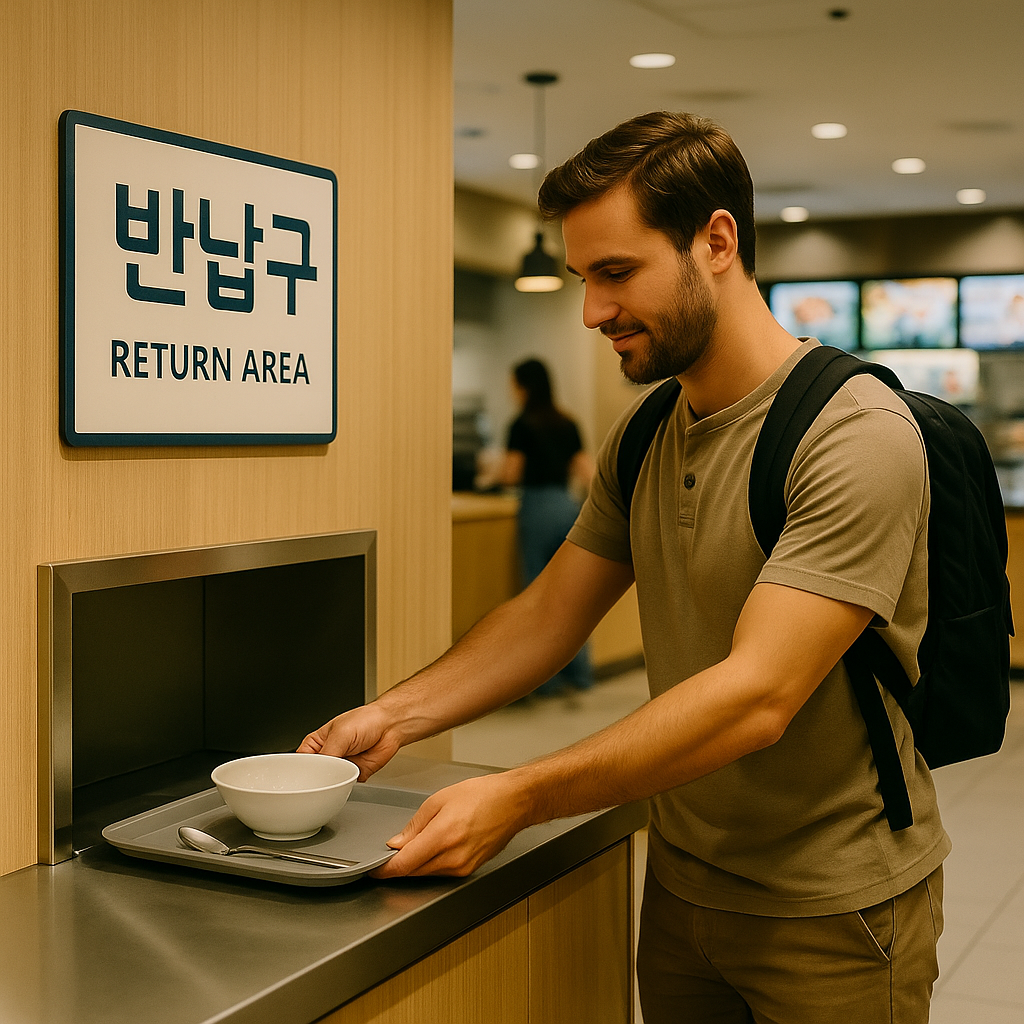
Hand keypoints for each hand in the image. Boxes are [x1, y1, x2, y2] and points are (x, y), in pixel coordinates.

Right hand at [296, 703, 399, 781]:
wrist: (390, 726)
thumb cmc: (366, 720)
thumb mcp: (340, 734)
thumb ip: (327, 754)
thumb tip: (319, 772)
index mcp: (318, 742)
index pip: (302, 760)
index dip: (302, 769)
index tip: (303, 777)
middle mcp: (328, 755)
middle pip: (315, 774)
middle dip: (318, 778)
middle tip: (321, 779)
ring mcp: (341, 766)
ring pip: (330, 782)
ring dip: (333, 782)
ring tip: (337, 776)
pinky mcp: (354, 775)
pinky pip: (346, 786)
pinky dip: (347, 786)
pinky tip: (348, 780)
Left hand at [370, 773, 530, 878]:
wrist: (514, 802)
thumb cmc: (483, 795)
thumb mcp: (440, 799)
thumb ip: (415, 824)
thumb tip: (397, 843)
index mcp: (443, 836)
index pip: (404, 864)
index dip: (384, 869)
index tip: (373, 869)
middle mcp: (453, 857)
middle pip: (413, 871)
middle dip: (398, 865)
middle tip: (390, 853)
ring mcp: (463, 867)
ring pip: (427, 873)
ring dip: (415, 864)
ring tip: (417, 843)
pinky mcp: (470, 870)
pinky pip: (441, 872)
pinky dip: (431, 864)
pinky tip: (434, 848)